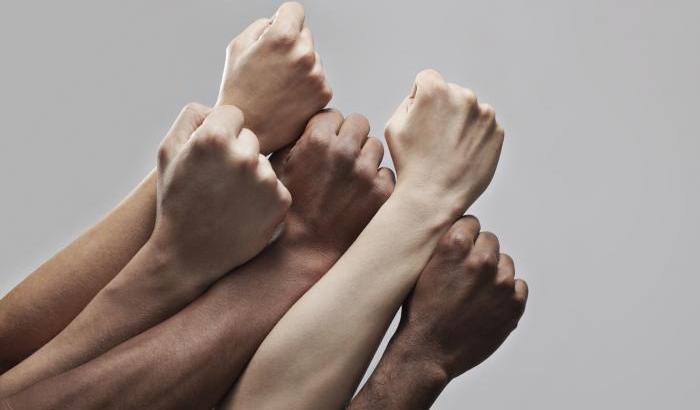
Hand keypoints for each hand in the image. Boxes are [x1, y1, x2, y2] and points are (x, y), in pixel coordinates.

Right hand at [151, 103, 291, 285]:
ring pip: (264, 162)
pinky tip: (243, 211)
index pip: (233, 114)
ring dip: (251, 175)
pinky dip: (263, 196)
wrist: (189, 255)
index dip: (220, 132)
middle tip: (218, 181)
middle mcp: (245, 156)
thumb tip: (217, 106)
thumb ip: (191, 117)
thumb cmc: (176, 200)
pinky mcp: (281, 200)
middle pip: (251, 138)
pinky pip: (275, 185)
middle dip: (237, 153)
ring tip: (229, 199)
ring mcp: (266, 179)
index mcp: (215, 139)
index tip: (211, 154)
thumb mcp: (167, 153)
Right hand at [217, 2, 331, 152]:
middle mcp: (305, 54)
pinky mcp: (324, 93)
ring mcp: (317, 75)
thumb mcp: (238, 47)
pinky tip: (288, 97)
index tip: (278, 29)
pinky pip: (318, 77)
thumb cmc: (239, 89)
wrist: (249, 131)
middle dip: (291, 44)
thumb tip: (281, 20)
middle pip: (304, 34)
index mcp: (282, 37)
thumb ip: (262, 25)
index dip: (283, 18)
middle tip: (271, 67)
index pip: (294, 9)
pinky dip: (306, 84)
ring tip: (278, 86)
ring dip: (300, 66)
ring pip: (312, 57)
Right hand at [270, 109, 394, 263]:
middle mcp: (345, 151)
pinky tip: (360, 195)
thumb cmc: (291, 208)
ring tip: (350, 178)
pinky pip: (386, 173)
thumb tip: (313, 122)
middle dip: (350, 137)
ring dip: (365, 158)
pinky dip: (376, 182)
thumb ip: (297, 138)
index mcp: (317, 140)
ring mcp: (367, 172)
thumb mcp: (280, 167)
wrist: (307, 249)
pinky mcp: (383, 192)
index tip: (324, 145)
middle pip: (359, 123)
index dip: (327, 130)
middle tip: (340, 158)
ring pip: (375, 146)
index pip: (332, 115)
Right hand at [385, 69, 503, 217]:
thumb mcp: (394, 126)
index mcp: (435, 90)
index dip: (420, 100)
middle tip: (433, 140)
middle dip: (443, 110)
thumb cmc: (409, 163)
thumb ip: (409, 101)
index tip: (420, 121)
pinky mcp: (497, 132)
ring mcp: (484, 114)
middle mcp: (463, 96)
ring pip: (469, 111)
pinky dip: (474, 138)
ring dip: (461, 123)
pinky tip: (461, 156)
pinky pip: (483, 128)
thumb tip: (424, 96)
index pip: (428, 79)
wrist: (434, 197)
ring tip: (447, 150)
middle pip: (451, 93)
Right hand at [392, 215, 527, 379]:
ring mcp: (501, 283)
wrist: (428, 351)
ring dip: (494, 274)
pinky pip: (518, 286)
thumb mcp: (421, 268)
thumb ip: (444, 245)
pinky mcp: (514, 304)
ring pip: (505, 263)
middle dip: (479, 253)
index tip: (459, 250)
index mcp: (455, 246)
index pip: (472, 223)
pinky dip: (506, 294)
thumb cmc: (420, 311)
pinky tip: (487, 305)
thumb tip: (462, 230)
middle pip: (490, 240)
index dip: (464, 236)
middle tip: (466, 275)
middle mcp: (481, 260)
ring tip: (475, 294)